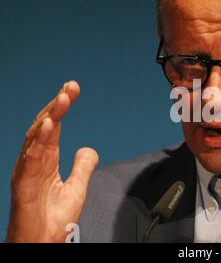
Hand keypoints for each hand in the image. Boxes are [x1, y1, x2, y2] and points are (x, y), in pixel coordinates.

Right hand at [6, 81, 98, 242]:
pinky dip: (39, 142)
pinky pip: (31, 159)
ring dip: (50, 117)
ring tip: (62, 99)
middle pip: (45, 126)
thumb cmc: (53, 218)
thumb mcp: (77, 187)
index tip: (73, 88)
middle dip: (57, 105)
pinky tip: (50, 126)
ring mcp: (28, 171)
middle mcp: (35, 160)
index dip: (63, 106)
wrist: (42, 242)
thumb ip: (83, 166)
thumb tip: (88, 148)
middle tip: (71, 87)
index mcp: (47, 159)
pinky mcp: (24, 185)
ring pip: (37, 138)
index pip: (55, 126)